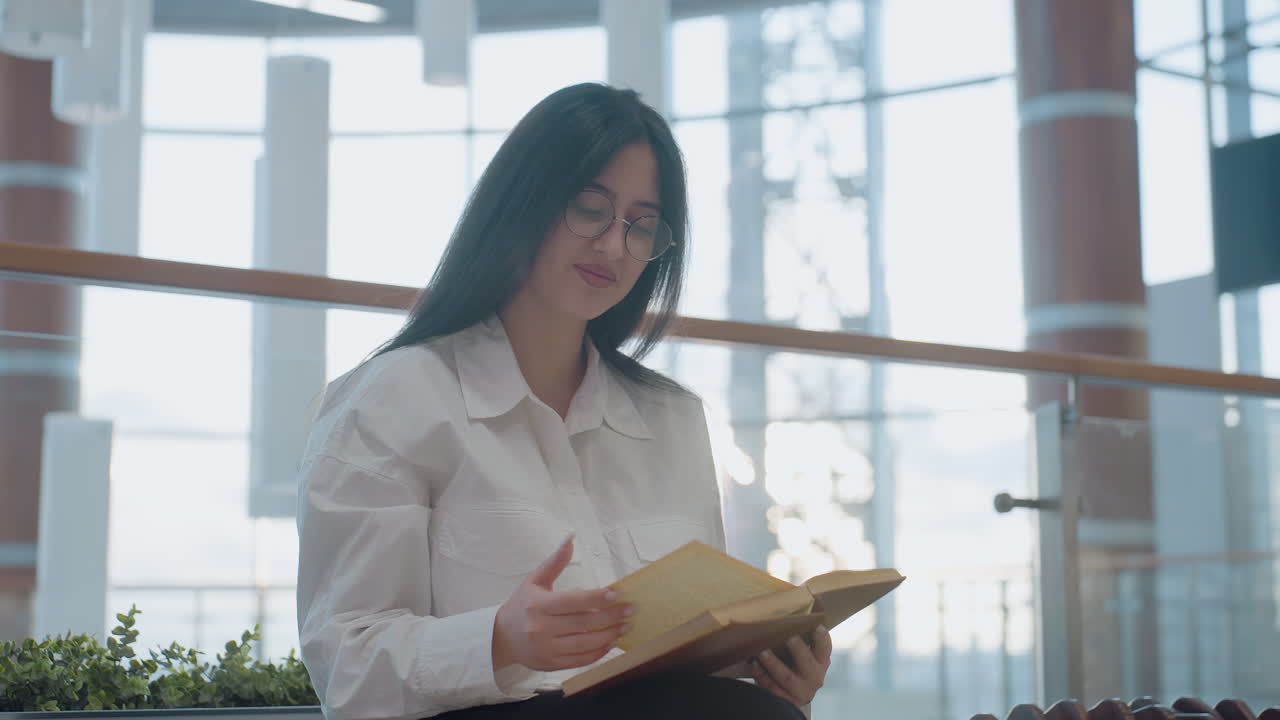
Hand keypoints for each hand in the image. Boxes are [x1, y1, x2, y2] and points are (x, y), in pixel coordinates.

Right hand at [492, 535, 633, 670]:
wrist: (501, 637)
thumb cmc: (522, 605)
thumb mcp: (534, 580)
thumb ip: (555, 561)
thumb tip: (571, 538)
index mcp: (538, 605)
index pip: (573, 601)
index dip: (597, 597)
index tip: (617, 593)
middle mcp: (541, 628)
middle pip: (583, 622)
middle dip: (611, 616)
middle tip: (631, 610)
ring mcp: (546, 648)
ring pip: (584, 643)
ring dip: (609, 635)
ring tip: (626, 626)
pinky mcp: (551, 664)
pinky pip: (580, 660)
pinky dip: (598, 652)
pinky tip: (611, 642)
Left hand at [751, 625, 832, 705]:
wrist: (792, 695)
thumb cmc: (795, 664)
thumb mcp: (803, 653)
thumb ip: (799, 634)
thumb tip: (788, 599)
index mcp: (821, 661)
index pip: (825, 647)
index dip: (821, 637)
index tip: (816, 625)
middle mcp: (814, 676)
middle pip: (807, 662)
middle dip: (798, 649)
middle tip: (788, 637)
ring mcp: (800, 690)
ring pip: (786, 677)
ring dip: (773, 663)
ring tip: (762, 651)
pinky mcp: (785, 700)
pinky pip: (771, 688)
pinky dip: (761, 675)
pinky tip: (754, 664)